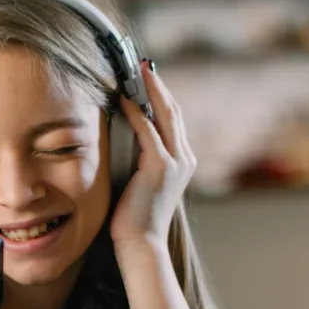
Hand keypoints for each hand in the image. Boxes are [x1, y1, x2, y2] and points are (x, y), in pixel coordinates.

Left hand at [109, 61, 196, 247]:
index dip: (160, 96)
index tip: (146, 78)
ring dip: (148, 91)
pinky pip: (147, 131)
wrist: (142, 244)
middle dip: (157, 85)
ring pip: (164, 115)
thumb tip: (124, 142)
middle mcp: (184, 159)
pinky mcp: (160, 167)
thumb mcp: (141, 184)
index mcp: (182, 162)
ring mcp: (175, 162)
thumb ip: (140, 162)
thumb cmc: (135, 219)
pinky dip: (136, 112)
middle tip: (142, 64)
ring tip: (135, 72)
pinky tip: (124, 99)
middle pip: (172, 111)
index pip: (172, 121)